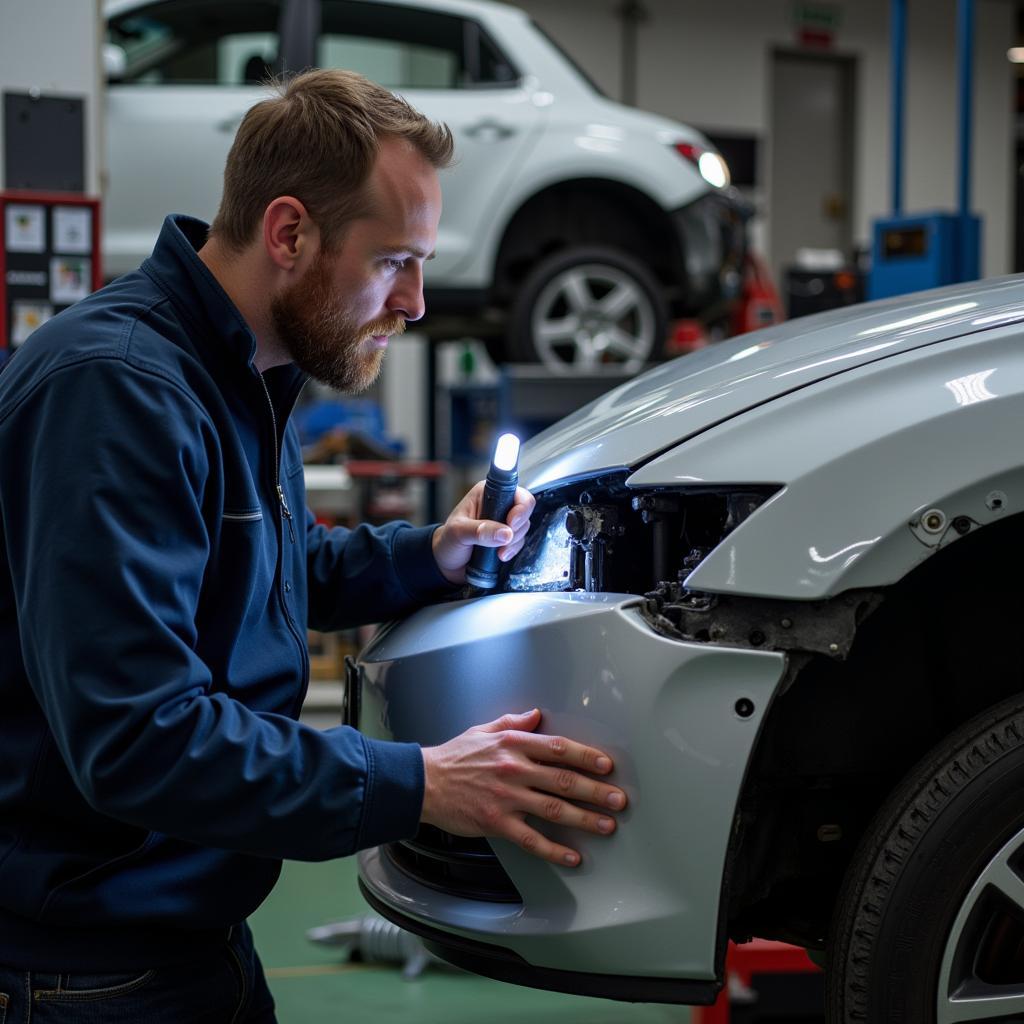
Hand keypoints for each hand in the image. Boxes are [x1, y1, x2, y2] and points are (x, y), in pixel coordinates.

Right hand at [420, 708, 626, 866]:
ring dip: (585, 819)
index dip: (586, 756)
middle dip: (596, 791)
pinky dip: (554, 850)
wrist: (423, 783)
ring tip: (607, 826)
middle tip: (619, 800)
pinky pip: (532, 840)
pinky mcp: (497, 823)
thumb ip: (513, 722)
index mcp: (514, 744)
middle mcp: (514, 769)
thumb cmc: (454, 756)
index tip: (606, 765)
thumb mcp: (483, 730)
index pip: (558, 748)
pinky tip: (573, 857)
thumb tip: (536, 715)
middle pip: (564, 780)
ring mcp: (507, 798)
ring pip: (554, 810)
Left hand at [432, 482, 535, 584]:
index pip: (515, 492)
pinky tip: (500, 556)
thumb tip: (505, 533)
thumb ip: (480, 531)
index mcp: (486, 494)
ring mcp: (503, 521)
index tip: (512, 523)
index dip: (520, 507)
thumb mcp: (458, 533)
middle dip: (516, 529)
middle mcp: (497, 504)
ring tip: (497, 552)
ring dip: (514, 542)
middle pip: (524, 510)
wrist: (446, 563)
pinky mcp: (506, 537)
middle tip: (503, 541)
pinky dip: (513, 550)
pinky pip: (520, 542)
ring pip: (523, 527)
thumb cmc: (448, 542)